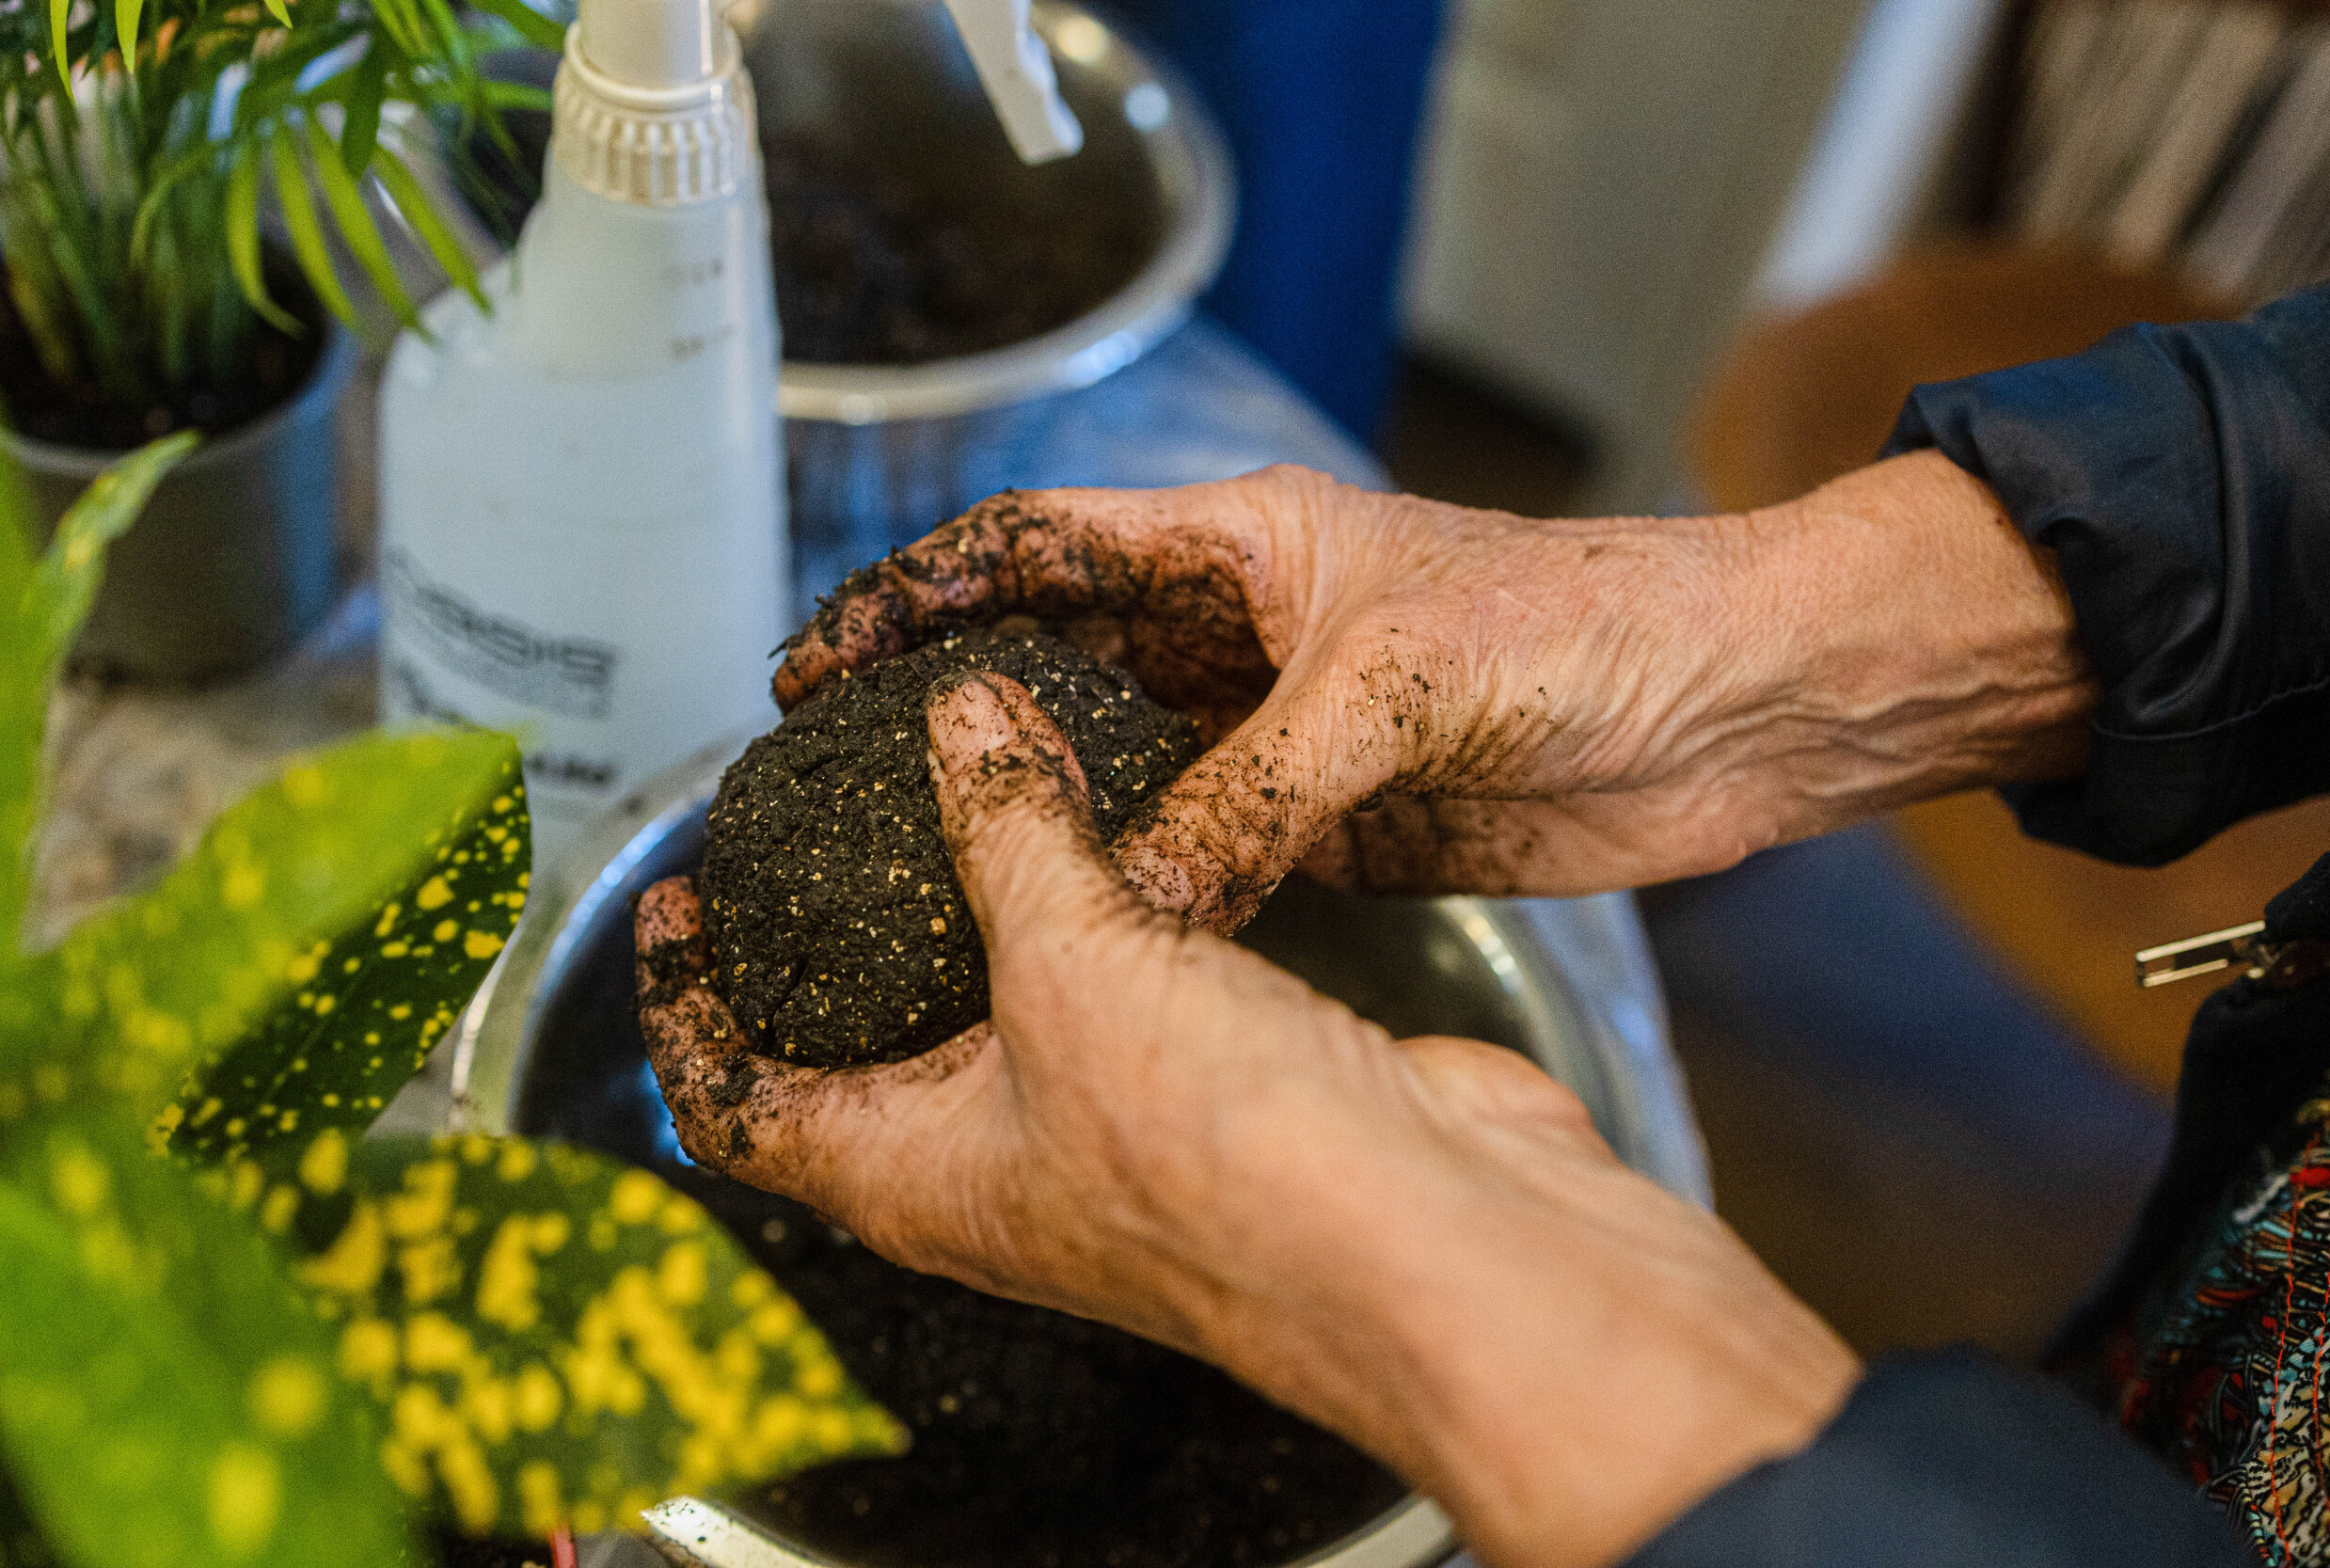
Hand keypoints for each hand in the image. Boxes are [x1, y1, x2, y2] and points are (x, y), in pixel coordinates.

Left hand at [637, 673, 1859, 1567]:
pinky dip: (1097, 896)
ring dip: (976, 899)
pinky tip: (1111, 813)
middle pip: (865, 1051)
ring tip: (957, 781)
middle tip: (817, 817)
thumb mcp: (1077, 969)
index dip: (684, 1008)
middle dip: (832, 939)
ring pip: (1005, 1004)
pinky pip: (1121, 977)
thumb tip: (959, 722)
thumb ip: (1009, 833)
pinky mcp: (1210, 1083)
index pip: (738, 1105)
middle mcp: (999, 1165)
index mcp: (913, 1177)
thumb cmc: (1238, 1164)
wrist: (1448, 1242)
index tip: (673, 900)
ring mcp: (1110, 1128)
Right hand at [776, 454, 2093, 930]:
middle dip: (955, 724)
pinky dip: (1150, 907)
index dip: (919, 595)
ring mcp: (1285, 743)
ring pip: (1126, 785)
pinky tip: (1083, 949)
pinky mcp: (1335, 834)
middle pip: (1059, 674)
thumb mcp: (1396, 683)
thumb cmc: (1585, 622)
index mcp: (1239, 547)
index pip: (1036, 550)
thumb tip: (1134, 902)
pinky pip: (1210, 871)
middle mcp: (1244, 641)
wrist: (1737, 705)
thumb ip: (1254, 789)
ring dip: (1048, 829)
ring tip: (929, 888)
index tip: (822, 661)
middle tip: (841, 797)